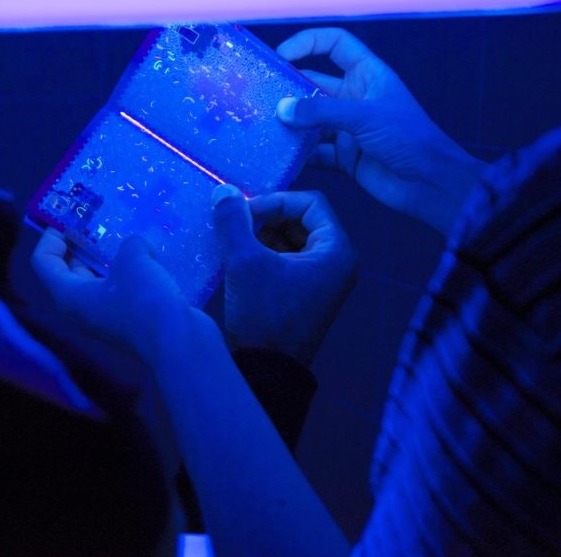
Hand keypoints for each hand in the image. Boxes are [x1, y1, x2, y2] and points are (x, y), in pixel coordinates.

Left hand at [31, 230, 213, 367]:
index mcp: (69, 295)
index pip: (43, 262)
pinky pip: (125, 288)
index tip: (70, 218)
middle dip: (83, 243)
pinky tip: (152, 254)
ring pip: (102, 279)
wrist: (179, 342)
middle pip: (70, 270)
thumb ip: (128, 243)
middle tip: (100, 220)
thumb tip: (137, 246)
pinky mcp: (133, 319)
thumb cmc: (143, 299)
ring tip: (128, 231)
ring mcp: (108, 316)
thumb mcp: (132, 258)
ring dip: (112, 256)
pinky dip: (133, 271)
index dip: (50, 237)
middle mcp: (83, 309)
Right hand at [211, 185, 356, 365]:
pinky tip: (239, 258)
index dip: (276, 200)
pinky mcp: (307, 293)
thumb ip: (234, 221)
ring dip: (264, 234)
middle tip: (237, 223)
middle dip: (268, 217)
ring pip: (293, 239)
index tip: (245, 212)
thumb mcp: (245, 262)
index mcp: (336, 251)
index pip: (311, 202)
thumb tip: (224, 191)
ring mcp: (323, 280)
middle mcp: (337, 263)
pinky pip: (288, 259)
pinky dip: (265, 253)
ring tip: (235, 240)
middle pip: (303, 219)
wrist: (266, 370)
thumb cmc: (264, 315)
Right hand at [276, 27, 487, 235]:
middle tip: (258, 96)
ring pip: (311, 121)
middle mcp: (355, 98)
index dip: (308, 42)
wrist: (430, 184)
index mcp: (368, 75)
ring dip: (289, 124)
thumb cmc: (409, 139)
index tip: (281, 55)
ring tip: (261, 127)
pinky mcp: (345, 157)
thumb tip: (282, 109)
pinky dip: (298, 155)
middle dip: (289, 89)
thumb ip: (322, 111)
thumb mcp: (364, 116)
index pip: (335, 44)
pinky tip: (279, 157)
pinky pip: (314, 152)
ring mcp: (349, 129)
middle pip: (314, 85)